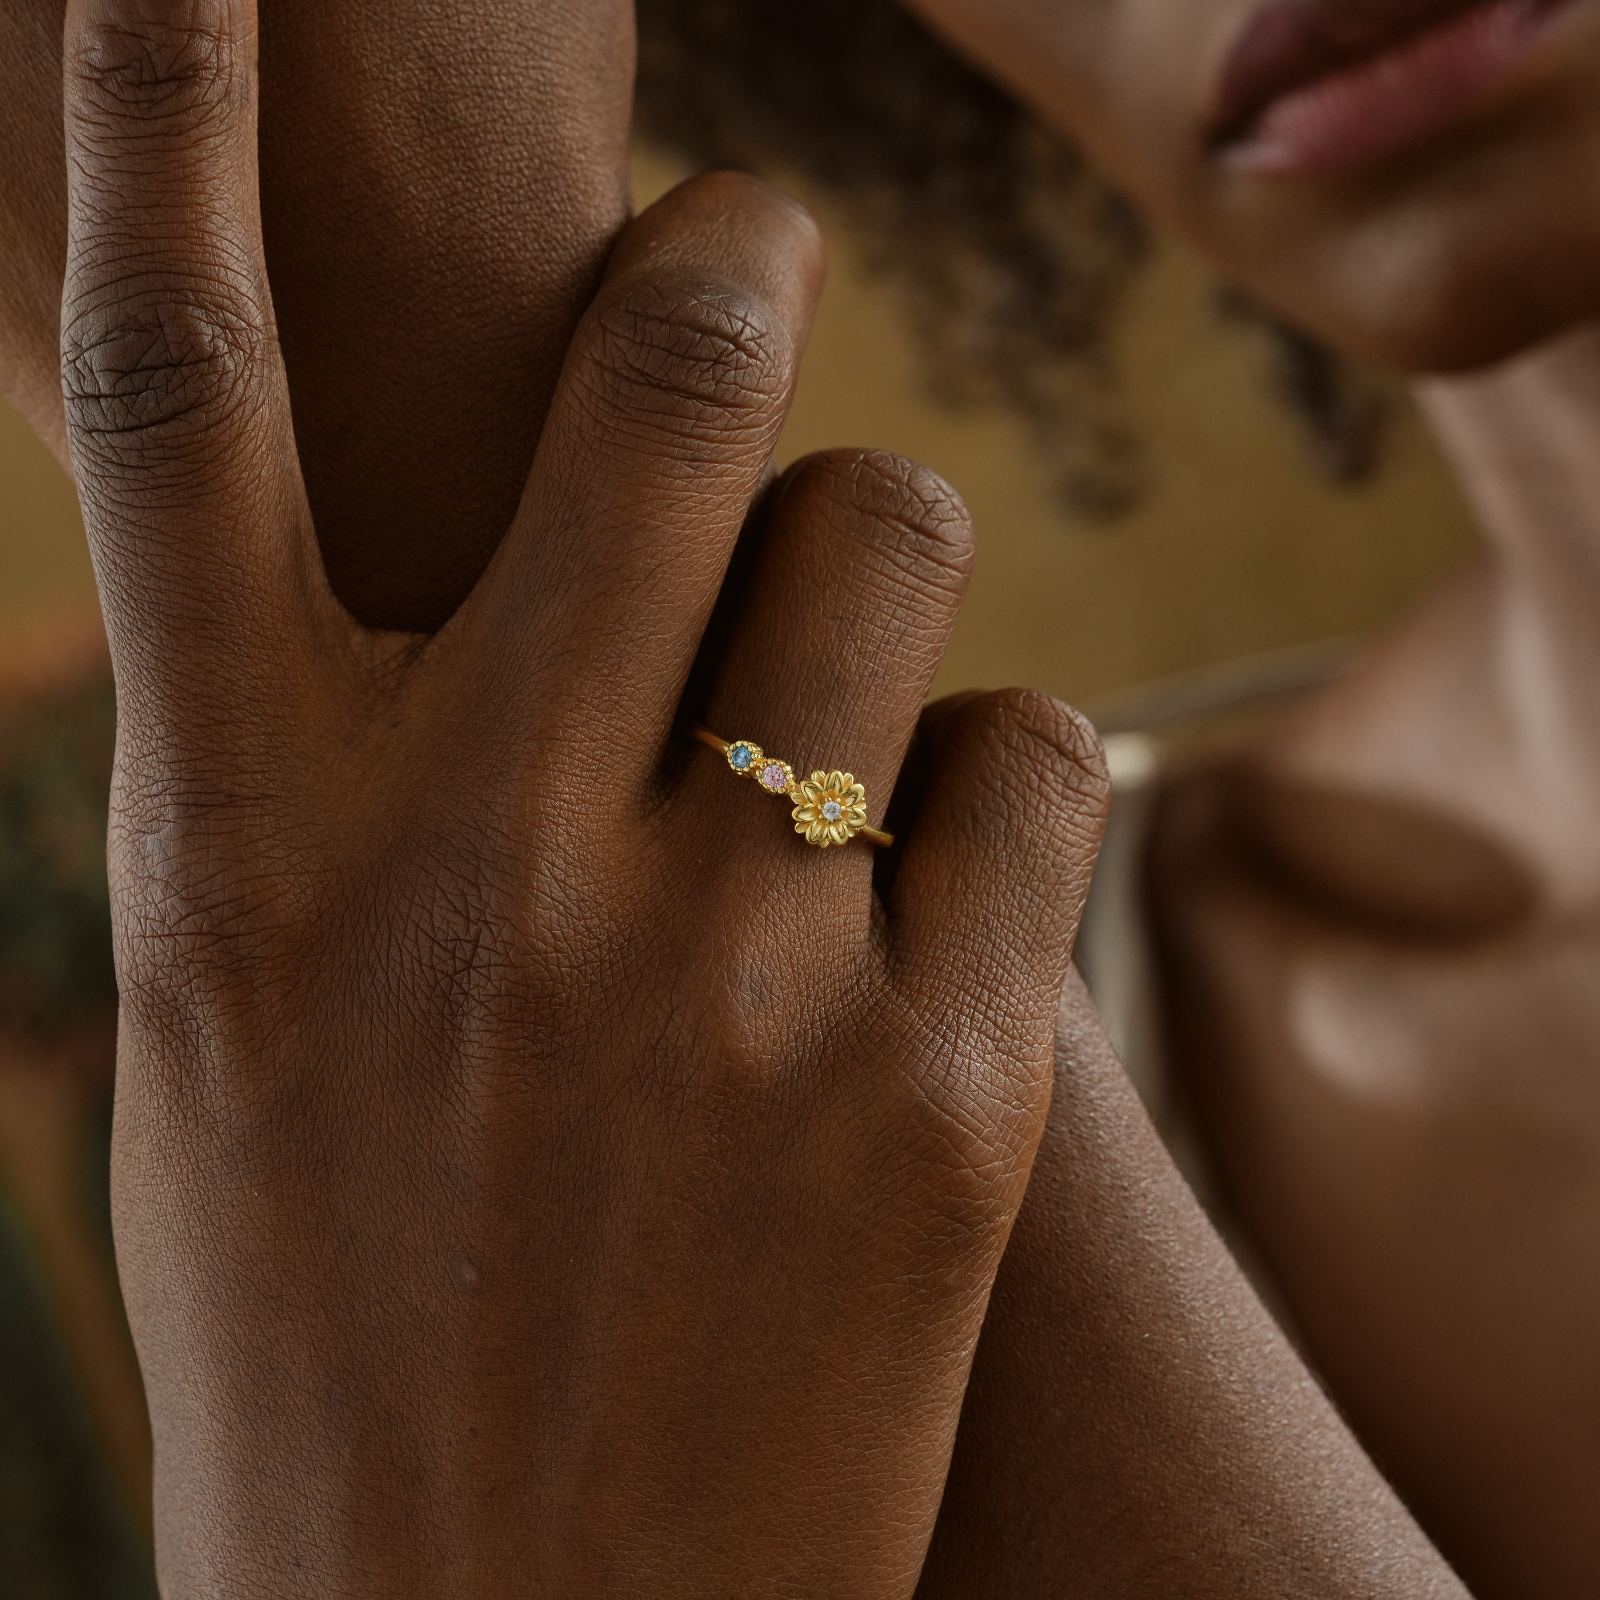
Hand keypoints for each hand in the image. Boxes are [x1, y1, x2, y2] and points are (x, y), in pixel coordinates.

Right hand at [62, 2, 1108, 1592]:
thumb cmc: (359, 1342)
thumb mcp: (258, 1040)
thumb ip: (324, 788)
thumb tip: (444, 580)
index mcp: (241, 849)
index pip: (166, 386)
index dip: (152, 110)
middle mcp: (479, 867)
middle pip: (655, 380)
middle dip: (717, 262)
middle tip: (733, 254)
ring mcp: (733, 975)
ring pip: (889, 539)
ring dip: (876, 549)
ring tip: (834, 683)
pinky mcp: (947, 1086)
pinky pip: (1030, 754)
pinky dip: (996, 773)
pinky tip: (934, 899)